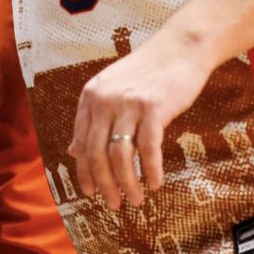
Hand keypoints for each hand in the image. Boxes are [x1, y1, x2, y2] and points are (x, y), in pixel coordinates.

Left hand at [67, 31, 212, 209]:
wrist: (180, 48)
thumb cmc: (148, 73)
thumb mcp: (112, 90)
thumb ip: (93, 119)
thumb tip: (73, 151)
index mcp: (90, 96)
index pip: (80, 142)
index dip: (84, 172)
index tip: (89, 193)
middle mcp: (104, 100)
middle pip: (96, 153)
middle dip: (103, 184)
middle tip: (113, 204)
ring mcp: (128, 103)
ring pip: (120, 155)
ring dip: (127, 183)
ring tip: (135, 200)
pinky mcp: (153, 108)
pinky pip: (148, 149)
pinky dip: (150, 170)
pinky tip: (155, 184)